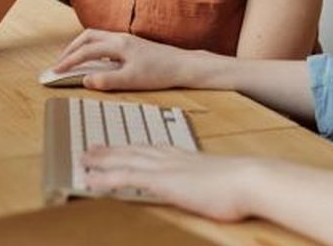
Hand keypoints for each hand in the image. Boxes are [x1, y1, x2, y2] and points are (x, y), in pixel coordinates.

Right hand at [50, 29, 197, 90]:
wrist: (183, 65)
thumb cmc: (160, 73)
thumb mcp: (132, 80)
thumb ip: (107, 80)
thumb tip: (85, 80)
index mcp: (118, 45)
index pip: (86, 51)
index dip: (68, 61)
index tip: (56, 71)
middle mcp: (120, 38)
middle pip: (87, 37)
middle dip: (71, 49)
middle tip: (60, 63)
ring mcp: (126, 39)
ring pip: (96, 37)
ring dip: (81, 46)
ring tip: (72, 59)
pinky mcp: (132, 44)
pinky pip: (105, 41)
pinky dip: (93, 47)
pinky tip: (95, 60)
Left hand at [82, 146, 259, 221]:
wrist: (249, 180)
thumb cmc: (241, 185)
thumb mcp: (220, 180)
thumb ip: (207, 181)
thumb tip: (209, 187)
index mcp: (184, 156)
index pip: (151, 149)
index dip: (132, 147)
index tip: (120, 146)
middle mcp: (171, 158)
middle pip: (133, 150)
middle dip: (111, 149)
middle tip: (91, 148)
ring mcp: (165, 168)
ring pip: (124, 160)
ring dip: (101, 160)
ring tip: (84, 159)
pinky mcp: (162, 181)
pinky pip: (126, 178)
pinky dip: (105, 178)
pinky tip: (91, 180)